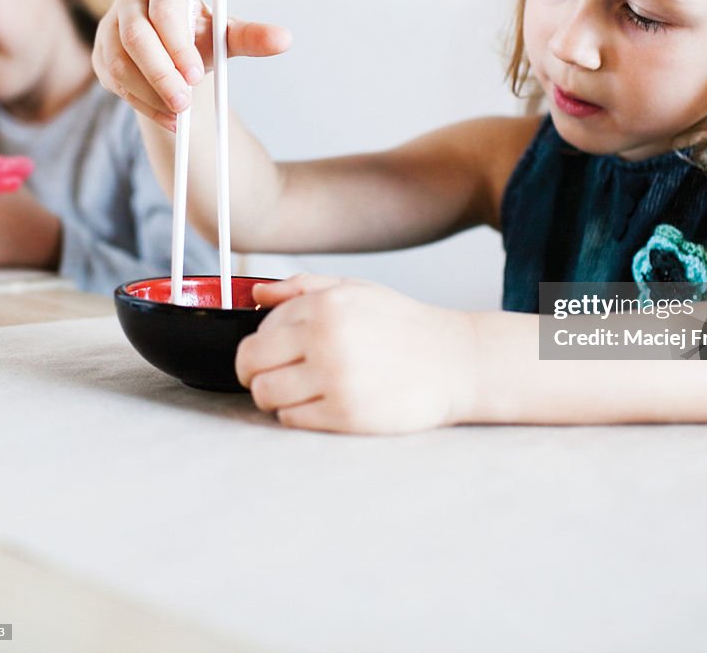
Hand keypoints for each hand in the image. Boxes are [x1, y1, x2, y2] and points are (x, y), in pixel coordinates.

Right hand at [91, 0, 292, 128]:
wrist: (173, 54)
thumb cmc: (200, 37)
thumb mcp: (225, 36)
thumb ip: (251, 37)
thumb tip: (285, 39)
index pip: (165, 12)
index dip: (178, 44)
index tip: (196, 75)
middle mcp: (130, 4)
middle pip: (137, 38)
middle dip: (162, 74)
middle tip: (185, 102)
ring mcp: (109, 31)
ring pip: (121, 65)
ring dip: (151, 94)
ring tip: (180, 115)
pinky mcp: (101, 58)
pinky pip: (116, 85)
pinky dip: (144, 106)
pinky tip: (170, 121)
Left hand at [236, 274, 477, 433]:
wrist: (456, 361)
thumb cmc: (405, 326)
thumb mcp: (357, 290)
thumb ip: (304, 287)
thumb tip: (257, 294)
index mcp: (326, 305)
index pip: (260, 329)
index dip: (263, 343)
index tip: (277, 351)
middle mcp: (326, 339)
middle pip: (250, 364)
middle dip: (255, 372)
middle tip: (275, 375)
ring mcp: (335, 379)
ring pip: (266, 394)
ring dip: (276, 395)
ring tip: (302, 390)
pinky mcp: (345, 415)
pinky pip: (292, 419)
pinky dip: (299, 414)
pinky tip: (324, 402)